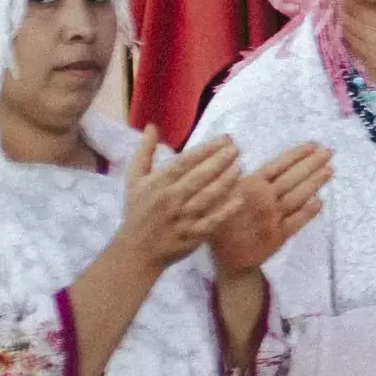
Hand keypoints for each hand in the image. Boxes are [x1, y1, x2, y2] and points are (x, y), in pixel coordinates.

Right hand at [114, 134, 244, 270]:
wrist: (136, 249)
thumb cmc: (137, 210)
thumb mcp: (134, 179)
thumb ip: (144, 152)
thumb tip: (152, 126)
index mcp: (159, 183)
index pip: (185, 162)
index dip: (206, 149)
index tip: (224, 139)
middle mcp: (171, 198)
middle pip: (199, 177)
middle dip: (220, 161)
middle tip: (237, 149)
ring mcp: (182, 218)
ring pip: (208, 196)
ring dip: (226, 181)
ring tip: (240, 167)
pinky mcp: (192, 235)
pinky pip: (212, 221)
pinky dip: (226, 210)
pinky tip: (240, 198)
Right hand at [208, 140, 332, 276]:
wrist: (226, 258)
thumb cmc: (222, 221)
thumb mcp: (219, 194)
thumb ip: (233, 177)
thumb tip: (237, 152)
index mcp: (249, 186)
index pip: (277, 166)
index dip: (296, 155)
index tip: (313, 145)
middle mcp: (263, 200)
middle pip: (292, 178)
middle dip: (312, 164)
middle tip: (329, 152)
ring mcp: (273, 218)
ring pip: (298, 197)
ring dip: (315, 183)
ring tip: (330, 170)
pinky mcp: (279, 236)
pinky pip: (297, 221)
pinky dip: (309, 212)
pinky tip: (321, 202)